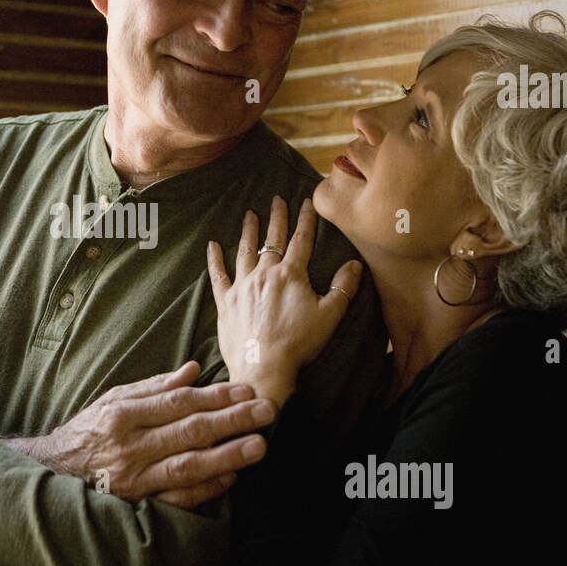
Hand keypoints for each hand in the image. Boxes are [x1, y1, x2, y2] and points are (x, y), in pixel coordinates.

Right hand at [14, 361, 273, 509]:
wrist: (53, 472)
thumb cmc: (89, 431)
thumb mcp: (114, 399)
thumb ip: (155, 386)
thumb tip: (194, 370)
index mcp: (124, 413)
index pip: (180, 401)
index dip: (218, 396)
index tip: (248, 390)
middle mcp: (129, 444)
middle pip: (190, 430)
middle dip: (233, 420)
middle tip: (267, 412)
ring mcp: (134, 476)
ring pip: (188, 464)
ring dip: (227, 455)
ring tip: (259, 446)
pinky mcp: (137, 503)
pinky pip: (178, 497)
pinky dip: (205, 488)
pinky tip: (232, 477)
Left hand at [207, 196, 361, 407]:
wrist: (264, 366)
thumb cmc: (299, 343)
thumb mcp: (330, 315)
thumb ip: (343, 287)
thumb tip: (354, 263)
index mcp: (291, 275)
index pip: (300, 240)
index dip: (305, 220)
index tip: (306, 202)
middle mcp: (265, 274)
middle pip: (271, 239)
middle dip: (276, 217)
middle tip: (276, 199)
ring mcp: (242, 286)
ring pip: (244, 251)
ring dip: (248, 231)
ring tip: (249, 215)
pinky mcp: (226, 302)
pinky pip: (218, 275)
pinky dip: (214, 260)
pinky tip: (212, 245)